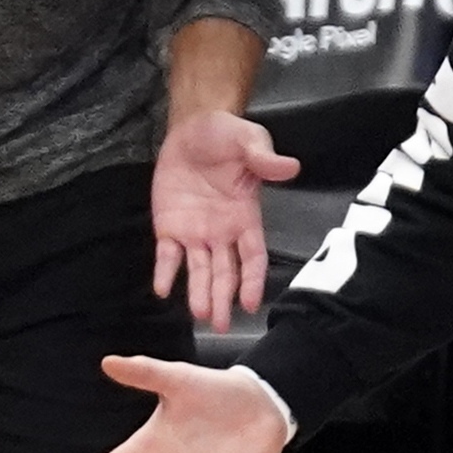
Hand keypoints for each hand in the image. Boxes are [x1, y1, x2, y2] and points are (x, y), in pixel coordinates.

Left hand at [151, 111, 299, 332]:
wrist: (194, 127)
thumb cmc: (228, 136)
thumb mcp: (250, 142)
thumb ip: (265, 159)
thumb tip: (290, 167)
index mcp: (245, 216)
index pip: (253, 256)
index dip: (253, 280)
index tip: (252, 303)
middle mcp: (222, 232)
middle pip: (225, 272)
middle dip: (224, 298)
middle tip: (221, 325)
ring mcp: (195, 232)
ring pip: (198, 270)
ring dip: (198, 293)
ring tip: (199, 315)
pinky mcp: (169, 225)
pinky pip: (167, 254)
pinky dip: (164, 272)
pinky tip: (161, 289)